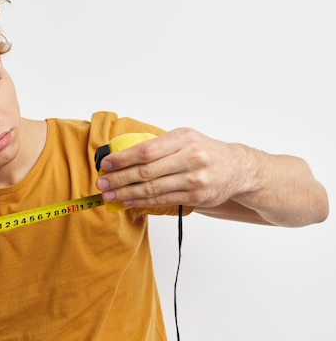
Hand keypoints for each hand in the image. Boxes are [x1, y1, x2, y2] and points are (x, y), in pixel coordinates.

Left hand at [95, 127, 247, 208]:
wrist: (237, 168)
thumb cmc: (203, 151)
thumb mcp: (184, 138)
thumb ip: (158, 146)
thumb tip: (122, 156)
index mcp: (183, 139)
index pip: (146, 150)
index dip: (123, 159)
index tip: (106, 164)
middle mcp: (191, 158)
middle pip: (146, 171)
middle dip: (120, 179)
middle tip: (102, 184)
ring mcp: (195, 179)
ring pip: (153, 189)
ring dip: (127, 193)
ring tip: (110, 195)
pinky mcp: (196, 196)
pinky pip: (162, 200)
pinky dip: (141, 201)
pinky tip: (128, 201)